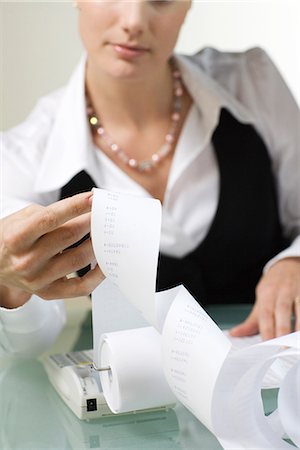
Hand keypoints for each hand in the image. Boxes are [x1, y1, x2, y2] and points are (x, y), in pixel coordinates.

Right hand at [0, 192, 103, 307]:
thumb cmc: (11, 238)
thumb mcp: (21, 218)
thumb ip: (51, 213)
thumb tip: (85, 211)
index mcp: (17, 237)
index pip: (50, 218)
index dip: (75, 206)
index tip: (93, 198)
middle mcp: (26, 260)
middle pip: (69, 236)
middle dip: (91, 221)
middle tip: (104, 213)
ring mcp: (38, 279)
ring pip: (79, 259)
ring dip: (98, 243)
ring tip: (107, 232)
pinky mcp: (48, 293)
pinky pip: (81, 287)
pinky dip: (98, 274)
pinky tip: (105, 261)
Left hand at [230, 257, 299, 339]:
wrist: (289, 264)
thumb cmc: (274, 285)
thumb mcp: (261, 299)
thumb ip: (251, 320)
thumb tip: (235, 334)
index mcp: (266, 293)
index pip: (265, 314)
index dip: (266, 330)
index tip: (266, 346)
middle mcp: (281, 290)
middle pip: (281, 310)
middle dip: (282, 330)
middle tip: (282, 348)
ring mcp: (296, 290)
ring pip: (299, 308)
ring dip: (298, 326)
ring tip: (295, 342)